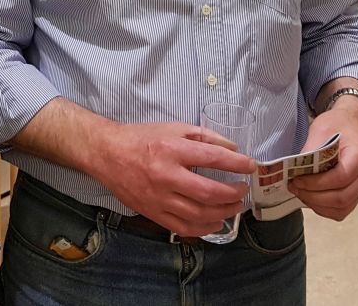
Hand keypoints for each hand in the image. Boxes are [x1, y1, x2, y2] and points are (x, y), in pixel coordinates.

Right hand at [94, 121, 255, 237]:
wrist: (107, 154)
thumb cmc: (141, 138)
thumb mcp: (173, 128)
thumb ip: (204, 136)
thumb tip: (232, 149)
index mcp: (172, 150)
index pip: (213, 158)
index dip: (236, 164)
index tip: (250, 166)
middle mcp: (166, 176)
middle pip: (209, 192)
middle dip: (233, 193)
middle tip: (243, 190)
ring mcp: (159, 198)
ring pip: (199, 214)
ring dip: (223, 213)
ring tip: (234, 207)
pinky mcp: (152, 213)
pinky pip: (183, 228)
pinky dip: (203, 229)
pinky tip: (215, 223)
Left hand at [288, 105, 357, 220]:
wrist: (350, 123)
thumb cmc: (337, 125)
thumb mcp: (321, 130)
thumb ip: (310, 151)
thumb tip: (295, 172)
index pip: (339, 178)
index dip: (316, 183)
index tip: (297, 180)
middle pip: (342, 198)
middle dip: (314, 197)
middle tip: (294, 188)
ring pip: (342, 208)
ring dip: (318, 206)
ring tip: (300, 194)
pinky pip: (343, 210)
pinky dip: (325, 209)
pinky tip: (311, 198)